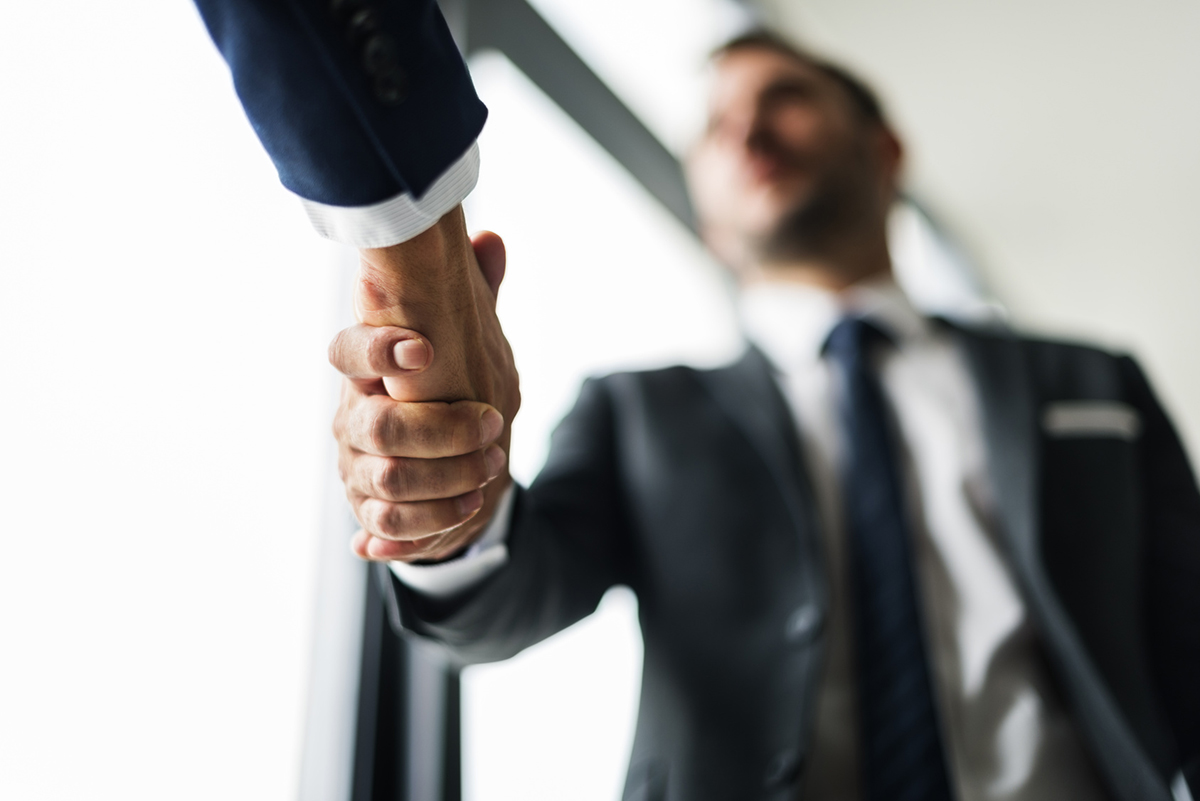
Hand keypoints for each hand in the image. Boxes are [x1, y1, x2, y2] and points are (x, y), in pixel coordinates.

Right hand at [330, 226, 518, 561]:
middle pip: (379, 427)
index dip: (378, 349)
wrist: (439, 462)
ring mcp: (355, 467)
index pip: (347, 352)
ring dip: (448, 480)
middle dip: (444, 431)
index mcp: (367, 371)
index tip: (425, 349)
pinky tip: (463, 509)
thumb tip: (490, 241)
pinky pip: (386, 525)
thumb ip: (475, 294)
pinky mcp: (367, 509)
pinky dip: (425, 524)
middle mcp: (352, 418)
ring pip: (389, 481)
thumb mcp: (467, 340)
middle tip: (493, 423)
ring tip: (490, 468)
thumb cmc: (448, 388)